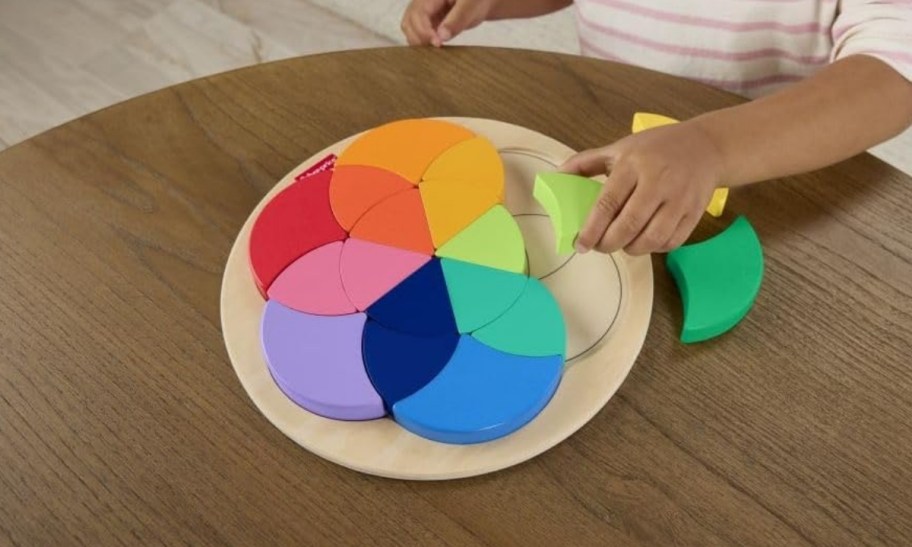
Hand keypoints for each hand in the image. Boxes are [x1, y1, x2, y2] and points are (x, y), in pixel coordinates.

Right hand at [401, 0, 493, 45]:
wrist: (480, 2)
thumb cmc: (476, 0)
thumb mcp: (471, 6)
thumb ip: (457, 20)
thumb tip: (441, 36)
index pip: (418, 13)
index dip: (424, 30)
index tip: (438, 43)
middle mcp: (422, 2)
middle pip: (408, 22)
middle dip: (420, 38)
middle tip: (438, 48)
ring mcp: (422, 12)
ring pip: (410, 30)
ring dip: (420, 42)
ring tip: (437, 49)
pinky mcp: (426, 22)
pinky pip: (417, 34)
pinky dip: (423, 43)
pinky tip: (436, 48)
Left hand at [560, 121, 725, 254]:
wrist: (706, 146)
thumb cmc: (656, 148)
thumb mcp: (620, 148)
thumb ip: (586, 162)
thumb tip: (556, 176)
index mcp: (633, 165)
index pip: (608, 203)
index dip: (592, 228)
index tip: (580, 244)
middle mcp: (657, 182)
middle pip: (629, 225)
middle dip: (608, 244)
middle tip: (598, 247)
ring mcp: (678, 199)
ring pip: (651, 238)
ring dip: (631, 249)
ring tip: (621, 244)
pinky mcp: (694, 213)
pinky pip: (671, 241)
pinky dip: (654, 248)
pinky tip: (644, 241)